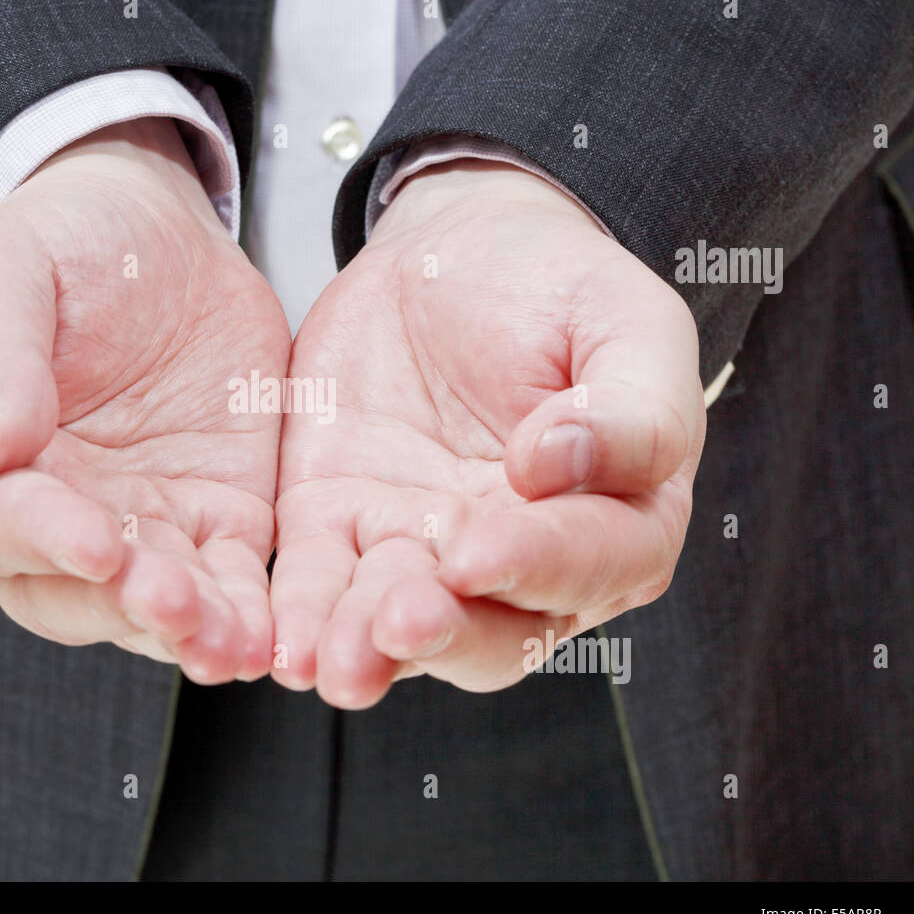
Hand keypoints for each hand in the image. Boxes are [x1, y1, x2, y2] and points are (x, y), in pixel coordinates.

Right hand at [0, 117, 290, 682]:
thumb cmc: (58, 242)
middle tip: (172, 603)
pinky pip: (222, 583)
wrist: (156, 236)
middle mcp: (30, 515)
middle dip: (120, 602)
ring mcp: (124, 528)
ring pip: (143, 604)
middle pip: (59, 586)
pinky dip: (243, 613)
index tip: (96, 543)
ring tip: (228, 641)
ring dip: (185, 629)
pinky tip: (266, 634)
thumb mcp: (4, 265)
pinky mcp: (205, 524)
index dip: (34, 535)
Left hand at [270, 161, 704, 706]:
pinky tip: (281, 643)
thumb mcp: (624, 322)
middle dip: (445, 634)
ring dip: (365, 649)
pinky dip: (300, 616)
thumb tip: (561, 467)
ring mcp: (423, 549)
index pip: (590, 565)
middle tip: (400, 623)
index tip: (478, 550)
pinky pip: (319, 583)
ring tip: (332, 663)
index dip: (536, 566)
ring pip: (400, 625)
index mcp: (614, 519)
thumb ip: (632, 407)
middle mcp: (519, 559)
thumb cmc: (559, 286)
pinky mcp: (340, 525)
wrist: (457, 250)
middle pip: (493, 630)